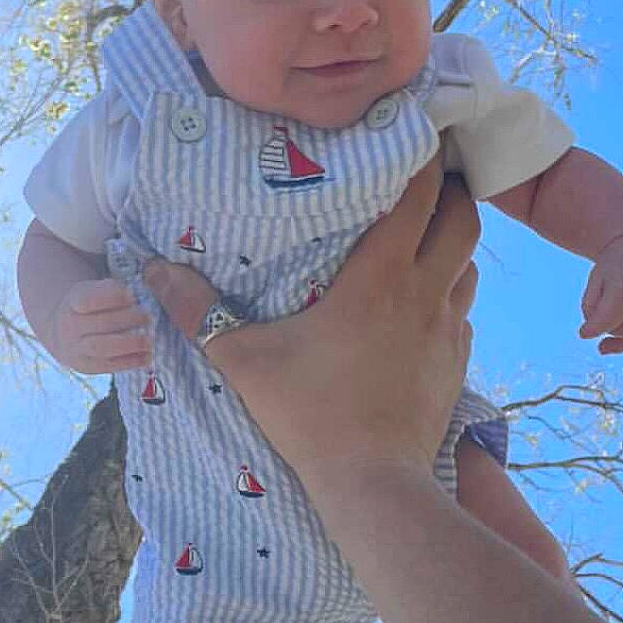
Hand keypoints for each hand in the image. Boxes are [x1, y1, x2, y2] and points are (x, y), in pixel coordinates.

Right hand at [50, 277, 152, 373]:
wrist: (65, 334)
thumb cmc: (90, 308)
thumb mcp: (95, 291)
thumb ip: (111, 290)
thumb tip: (131, 298)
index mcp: (73, 302)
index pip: (87, 299)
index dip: (113, 297)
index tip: (132, 295)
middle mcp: (69, 326)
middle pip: (100, 324)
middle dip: (128, 320)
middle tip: (148, 318)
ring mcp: (75, 348)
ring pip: (101, 348)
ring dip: (130, 344)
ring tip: (149, 341)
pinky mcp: (86, 366)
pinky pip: (108, 366)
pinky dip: (131, 362)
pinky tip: (147, 356)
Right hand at [143, 155, 478, 481]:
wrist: (373, 485)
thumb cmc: (309, 414)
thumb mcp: (244, 360)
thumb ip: (200, 313)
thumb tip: (153, 272)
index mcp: (380, 277)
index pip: (420, 196)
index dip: (423, 159)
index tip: (412, 137)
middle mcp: (424, 294)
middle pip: (463, 220)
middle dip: (452, 192)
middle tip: (426, 180)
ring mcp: (447, 331)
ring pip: (469, 265)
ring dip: (454, 244)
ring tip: (424, 237)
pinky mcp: (456, 364)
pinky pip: (463, 311)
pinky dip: (451, 293)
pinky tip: (423, 303)